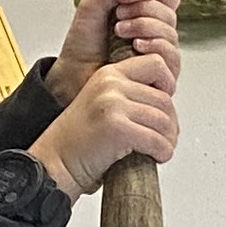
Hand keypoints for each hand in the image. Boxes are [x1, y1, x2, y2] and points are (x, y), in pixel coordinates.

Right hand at [29, 50, 177, 195]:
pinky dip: (162, 152)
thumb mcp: (103, 103)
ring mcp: (113, 104)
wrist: (55, 163)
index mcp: (108, 73)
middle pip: (164, 98)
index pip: (156, 64)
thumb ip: (129, 95)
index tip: (163, 107)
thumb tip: (166, 105)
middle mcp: (111, 84)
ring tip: (162, 149)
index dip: (167, 85)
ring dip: (168, 140)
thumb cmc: (79, 140)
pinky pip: (156, 140)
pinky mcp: (117, 128)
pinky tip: (156, 157)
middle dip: (170, 123)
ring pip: (163, 120)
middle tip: (166, 138)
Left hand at [51, 0, 180, 98]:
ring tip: (120, 31)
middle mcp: (156, 35)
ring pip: (171, 34)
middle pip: (169, 13)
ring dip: (145, 26)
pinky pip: (171, 56)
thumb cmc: (83, 46)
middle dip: (143, 9)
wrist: (74, 75)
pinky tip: (135, 47)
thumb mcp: (91, 5)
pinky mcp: (162, 77)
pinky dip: (154, 46)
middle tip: (118, 15)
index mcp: (144, 15)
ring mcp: (160, 56)